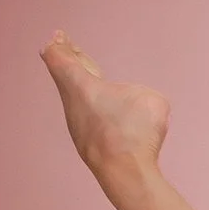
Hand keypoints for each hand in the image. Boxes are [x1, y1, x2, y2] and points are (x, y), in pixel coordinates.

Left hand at [41, 30, 168, 171]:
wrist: (126, 173)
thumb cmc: (135, 130)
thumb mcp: (151, 98)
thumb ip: (142, 96)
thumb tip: (136, 109)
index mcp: (80, 85)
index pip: (60, 59)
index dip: (59, 46)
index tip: (58, 36)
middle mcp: (73, 105)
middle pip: (66, 77)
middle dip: (68, 61)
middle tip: (65, 47)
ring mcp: (79, 128)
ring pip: (79, 100)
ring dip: (84, 88)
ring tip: (91, 78)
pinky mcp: (89, 146)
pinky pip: (91, 120)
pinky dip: (96, 111)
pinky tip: (111, 116)